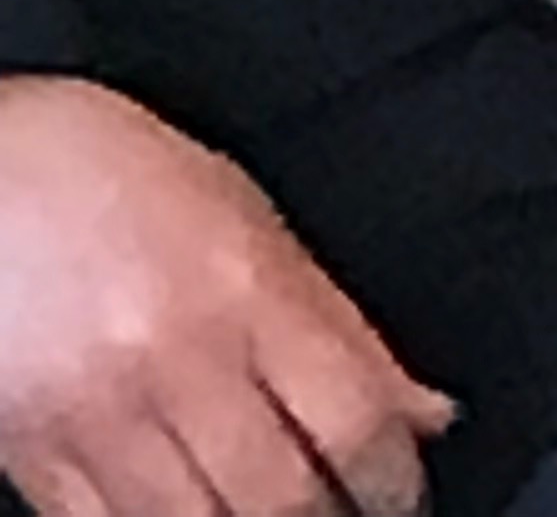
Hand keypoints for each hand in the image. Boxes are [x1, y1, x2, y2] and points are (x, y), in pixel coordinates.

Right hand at [0, 77, 454, 516]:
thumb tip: (421, 403)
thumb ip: (333, 316)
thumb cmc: (107, 171)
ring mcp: (100, 416)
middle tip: (345, 511)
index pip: (353, 412)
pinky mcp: (35, 456)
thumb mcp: (242, 211)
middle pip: (281, 492)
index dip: (394, 476)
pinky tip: (191, 516)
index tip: (402, 490)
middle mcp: (177, 358)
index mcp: (243, 285)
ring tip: (276, 514)